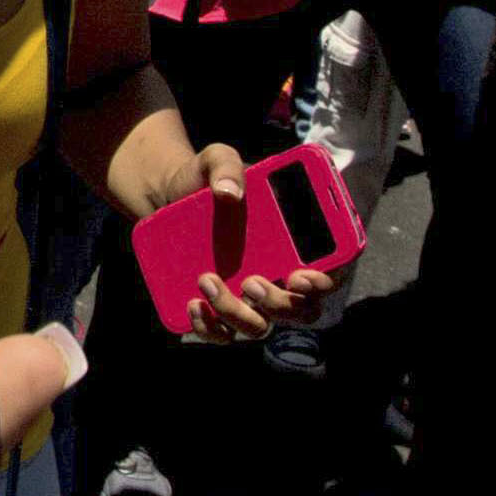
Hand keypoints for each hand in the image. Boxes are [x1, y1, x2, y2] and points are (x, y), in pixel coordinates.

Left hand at [167, 147, 340, 340]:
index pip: (330, 273)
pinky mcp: (216, 309)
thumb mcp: (215, 161)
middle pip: (301, 310)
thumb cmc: (206, 180)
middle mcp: (280, 276)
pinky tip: (193, 304)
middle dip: (281, 304)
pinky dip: (209, 328)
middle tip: (251, 282)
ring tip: (207, 280)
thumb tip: (230, 192)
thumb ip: (227, 165)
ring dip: (238, 314)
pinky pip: (222, 334)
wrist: (165, 195)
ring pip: (260, 326)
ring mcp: (250, 298)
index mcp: (296, 244)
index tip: (302, 275)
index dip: (326, 282)